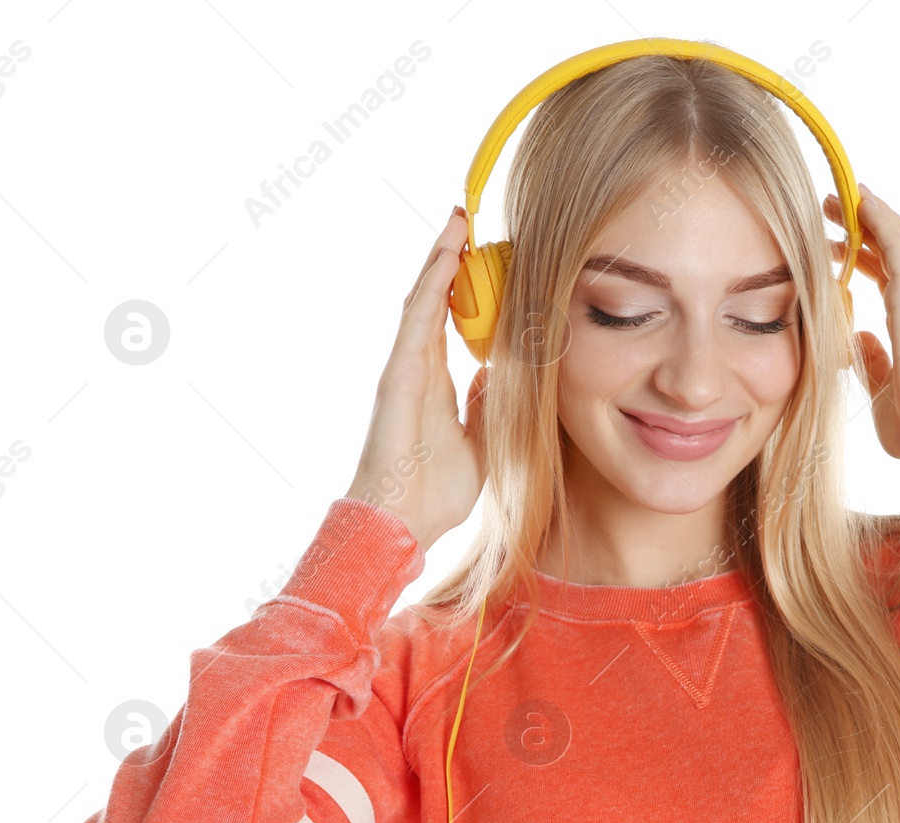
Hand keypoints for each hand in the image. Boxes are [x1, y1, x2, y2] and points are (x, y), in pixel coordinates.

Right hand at [345, 206, 488, 552]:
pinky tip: (447, 256)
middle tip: (468, 223)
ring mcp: (404, 369)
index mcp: (433, 385)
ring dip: (439, 260)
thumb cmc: (435, 493)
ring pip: (422, 300)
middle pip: (434, 303)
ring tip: (457, 222)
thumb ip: (488, 407)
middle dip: (449, 263)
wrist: (403, 523)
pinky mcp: (398, 374)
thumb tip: (501, 376)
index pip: (450, 325)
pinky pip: (418, 320)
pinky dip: (432, 285)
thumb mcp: (481, 444)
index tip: (487, 263)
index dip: (464, 293)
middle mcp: (416, 370)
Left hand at [826, 183, 899, 460]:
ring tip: (841, 196)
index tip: (842, 244)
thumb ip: (873, 360)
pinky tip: (860, 200)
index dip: (868, 257)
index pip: (891, 279)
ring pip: (899, 240)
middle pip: (895, 251)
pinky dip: (879, 219)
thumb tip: (859, 337)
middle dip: (866, 227)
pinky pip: (897, 245)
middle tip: (834, 210)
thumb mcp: (882, 388)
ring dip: (870, 214)